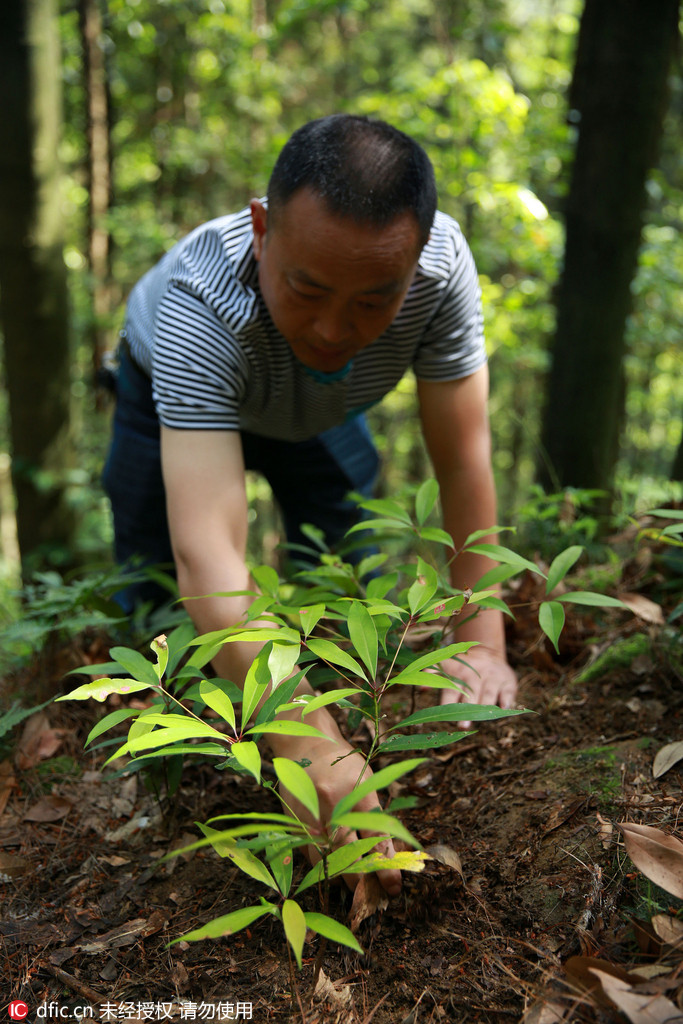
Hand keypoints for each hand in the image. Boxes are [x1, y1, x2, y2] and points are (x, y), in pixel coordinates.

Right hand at [270, 726, 401, 896]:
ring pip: (326, 861)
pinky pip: (310, 854)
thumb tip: (390, 855)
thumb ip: (376, 816)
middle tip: (373, 893)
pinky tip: (333, 868)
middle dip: (362, 881)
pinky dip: (323, 865)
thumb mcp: (367, 782)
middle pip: (349, 855)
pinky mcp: (294, 821)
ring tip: (353, 884)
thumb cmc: (342, 765)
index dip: (386, 867)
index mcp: (357, 791)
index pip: (376, 837)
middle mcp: (332, 804)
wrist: (306, 745)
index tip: (394, 887)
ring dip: (341, 878)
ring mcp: (310, 814)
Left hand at [438, 646, 516, 728]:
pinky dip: (506, 699)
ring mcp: (492, 679)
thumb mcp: (445, 665)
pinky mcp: (507, 681)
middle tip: (462, 725)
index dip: (447, 703)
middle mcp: (475, 678)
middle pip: (471, 694)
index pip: (451, 690)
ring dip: (486, 705)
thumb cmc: (461, 668)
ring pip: (489, 692)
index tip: (443, 714)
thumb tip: (421, 688)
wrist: (487, 654)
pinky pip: (508, 691)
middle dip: (467, 710)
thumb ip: (432, 673)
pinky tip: (504, 708)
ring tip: (484, 718)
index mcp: (457, 676)